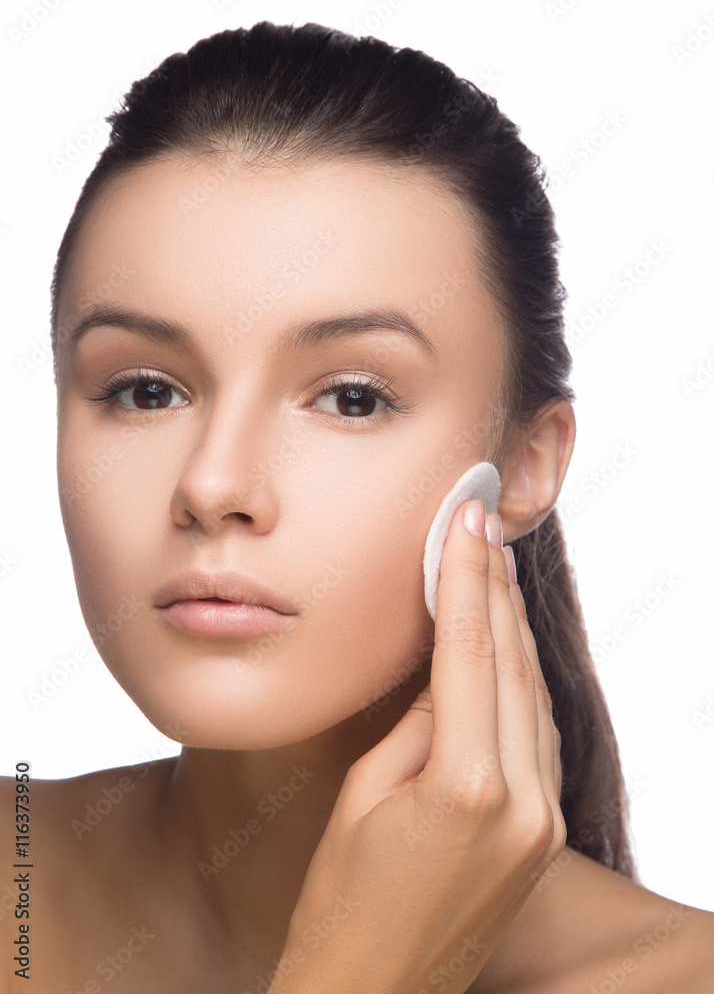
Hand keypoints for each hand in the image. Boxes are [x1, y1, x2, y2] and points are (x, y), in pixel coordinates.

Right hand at [270, 500, 565, 993]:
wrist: (373, 991)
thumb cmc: (342, 900)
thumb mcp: (364, 793)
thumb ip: (417, 721)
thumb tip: (446, 660)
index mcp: (467, 787)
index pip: (470, 650)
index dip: (466, 574)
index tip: (465, 516)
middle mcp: (522, 801)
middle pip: (512, 662)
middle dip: (495, 583)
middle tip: (481, 519)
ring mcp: (543, 821)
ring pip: (534, 692)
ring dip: (511, 626)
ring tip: (491, 565)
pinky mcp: (545, 833)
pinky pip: (540, 733)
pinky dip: (521, 679)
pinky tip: (504, 643)